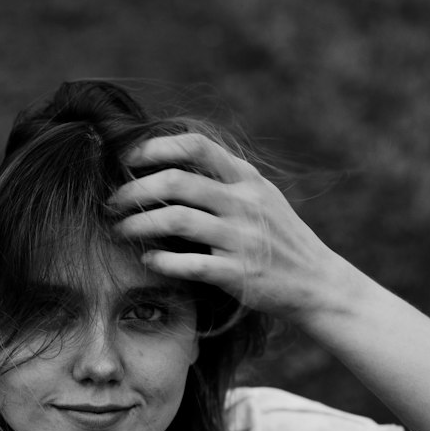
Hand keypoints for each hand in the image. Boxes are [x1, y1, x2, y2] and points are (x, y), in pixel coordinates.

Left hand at [109, 134, 337, 321]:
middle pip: (176, 182)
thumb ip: (225, 179)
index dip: (155, 147)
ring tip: (120, 230)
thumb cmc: (280, 238)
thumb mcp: (262, 197)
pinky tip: (148, 261)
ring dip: (138, 225)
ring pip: (176, 221)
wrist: (317, 283)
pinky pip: (189, 264)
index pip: (196, 146)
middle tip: (112, 203)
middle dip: (134, 190)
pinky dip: (162, 262)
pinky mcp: (238, 274)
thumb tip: (172, 162)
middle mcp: (245, 204)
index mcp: (247, 180)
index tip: (127, 158)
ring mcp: (242, 239)